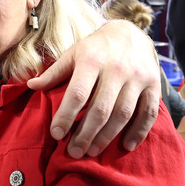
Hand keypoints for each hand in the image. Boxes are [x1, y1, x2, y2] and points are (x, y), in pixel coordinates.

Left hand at [28, 19, 160, 157]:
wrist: (129, 33)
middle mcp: (116, 69)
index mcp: (92, 60)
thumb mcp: (72, 53)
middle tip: (74, 152)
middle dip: (86, 133)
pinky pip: (148, 113)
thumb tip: (31, 85)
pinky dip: (139, 131)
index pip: (78, 93)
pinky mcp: (153, 85)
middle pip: (101, 108)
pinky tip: (126, 146)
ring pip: (123, 113)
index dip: (66, 115)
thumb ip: (54, 72)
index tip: (56, 135)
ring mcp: (137, 77)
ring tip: (92, 151)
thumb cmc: (95, 48)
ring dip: (108, 136)